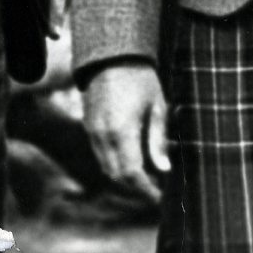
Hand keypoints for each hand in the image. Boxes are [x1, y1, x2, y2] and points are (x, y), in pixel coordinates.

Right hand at [84, 61, 169, 201]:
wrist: (112, 55)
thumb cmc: (140, 78)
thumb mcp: (157, 106)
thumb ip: (158, 140)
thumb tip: (164, 170)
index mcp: (122, 131)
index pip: (132, 174)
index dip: (146, 190)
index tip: (159, 197)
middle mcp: (103, 135)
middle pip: (117, 175)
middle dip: (136, 187)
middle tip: (155, 189)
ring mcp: (93, 131)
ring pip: (106, 167)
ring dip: (124, 177)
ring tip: (146, 176)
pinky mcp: (89, 126)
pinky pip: (100, 154)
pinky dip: (114, 164)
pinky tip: (130, 159)